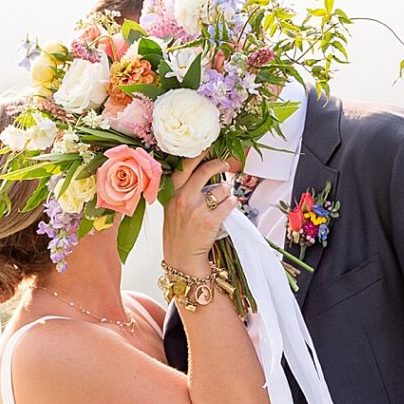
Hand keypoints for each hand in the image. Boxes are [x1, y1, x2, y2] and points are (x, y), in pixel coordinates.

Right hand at [161, 155, 237, 271]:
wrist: (182, 259)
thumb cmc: (178, 233)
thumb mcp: (171, 208)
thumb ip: (182, 191)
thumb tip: (202, 173)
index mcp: (172, 193)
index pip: (184, 166)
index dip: (198, 153)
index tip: (207, 145)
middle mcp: (183, 198)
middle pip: (205, 170)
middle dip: (219, 164)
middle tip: (225, 164)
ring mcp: (196, 209)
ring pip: (221, 187)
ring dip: (226, 190)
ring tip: (224, 197)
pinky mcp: (210, 221)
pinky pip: (228, 202)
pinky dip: (232, 203)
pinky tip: (228, 206)